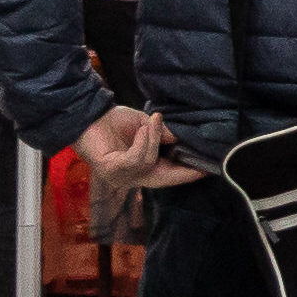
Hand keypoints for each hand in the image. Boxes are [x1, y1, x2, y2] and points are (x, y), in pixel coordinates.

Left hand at [74, 104, 200, 190]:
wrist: (89, 116)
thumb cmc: (114, 122)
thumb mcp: (144, 126)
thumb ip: (160, 134)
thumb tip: (178, 139)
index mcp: (142, 168)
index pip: (169, 175)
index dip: (187, 173)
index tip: (207, 170)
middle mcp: (132, 177)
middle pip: (164, 179)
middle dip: (182, 172)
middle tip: (200, 165)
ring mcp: (121, 177)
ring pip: (149, 163)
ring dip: (152, 140)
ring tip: (150, 123)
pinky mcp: (111, 171)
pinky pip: (135, 159)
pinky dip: (142, 142)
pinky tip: (140, 129)